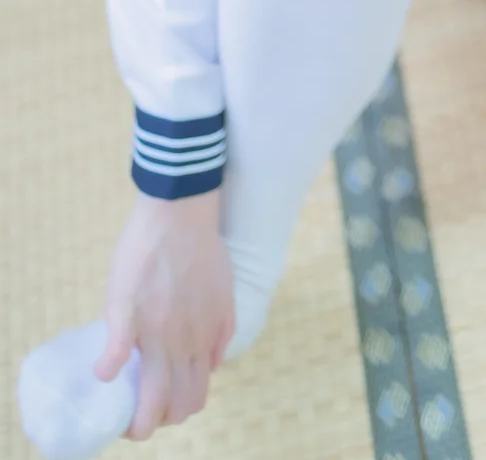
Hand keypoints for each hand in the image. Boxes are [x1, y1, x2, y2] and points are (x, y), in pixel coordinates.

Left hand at [93, 190, 234, 440]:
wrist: (180, 212)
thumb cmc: (142, 253)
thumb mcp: (118, 296)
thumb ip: (116, 342)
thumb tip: (106, 378)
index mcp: (161, 343)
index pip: (157, 406)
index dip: (142, 426)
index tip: (128, 423)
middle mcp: (192, 341)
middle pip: (188, 402)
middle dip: (166, 416)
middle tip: (146, 405)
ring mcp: (214, 325)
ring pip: (207, 381)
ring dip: (187, 393)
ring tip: (166, 383)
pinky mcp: (227, 307)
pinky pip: (221, 350)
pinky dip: (206, 363)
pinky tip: (189, 352)